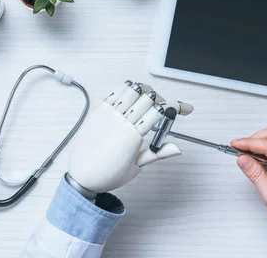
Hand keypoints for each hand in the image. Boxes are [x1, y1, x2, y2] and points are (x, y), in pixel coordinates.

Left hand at [68, 82, 191, 193]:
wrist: (80, 177)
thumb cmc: (108, 175)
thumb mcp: (136, 167)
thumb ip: (158, 154)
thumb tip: (178, 149)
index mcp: (133, 136)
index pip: (159, 111)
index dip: (177, 106)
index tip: (186, 108)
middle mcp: (121, 121)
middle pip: (148, 97)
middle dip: (162, 99)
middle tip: (165, 108)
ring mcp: (108, 114)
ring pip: (131, 89)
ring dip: (144, 92)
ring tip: (148, 100)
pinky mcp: (98, 111)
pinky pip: (114, 92)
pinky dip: (127, 91)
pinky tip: (131, 99)